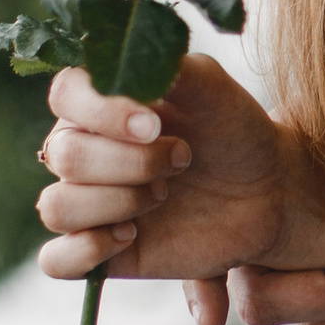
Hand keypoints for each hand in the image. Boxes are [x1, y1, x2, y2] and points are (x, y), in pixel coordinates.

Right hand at [37, 53, 323, 288]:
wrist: (269, 190)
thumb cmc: (234, 131)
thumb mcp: (213, 89)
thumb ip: (171, 68)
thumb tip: (129, 64)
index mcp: (100, 103)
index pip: (65, 95)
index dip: (102, 113)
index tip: (155, 125)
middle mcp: (84, 150)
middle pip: (64, 156)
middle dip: (132, 162)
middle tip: (183, 159)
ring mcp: (88, 202)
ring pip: (55, 207)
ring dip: (117, 203)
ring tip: (164, 195)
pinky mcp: (98, 249)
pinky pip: (56, 260)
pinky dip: (84, 251)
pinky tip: (129, 236)